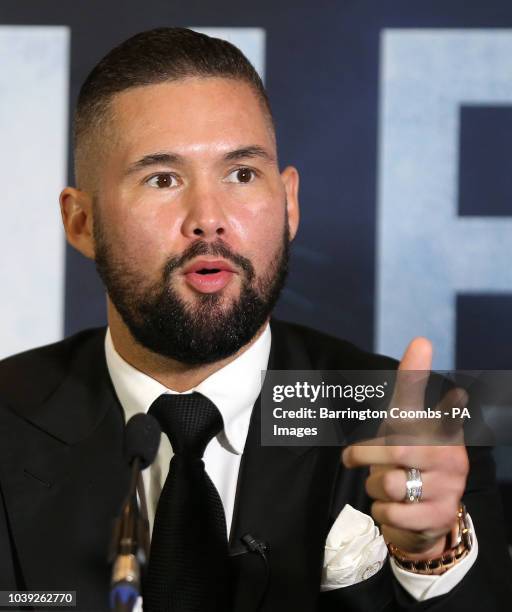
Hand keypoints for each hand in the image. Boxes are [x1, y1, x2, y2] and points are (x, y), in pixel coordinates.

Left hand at [342, 338, 468, 558]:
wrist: (425, 516)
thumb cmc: (410, 455)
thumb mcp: (404, 420)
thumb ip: (409, 384)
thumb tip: (422, 340)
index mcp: (442, 429)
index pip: (438, 405)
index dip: (431, 388)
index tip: (432, 359)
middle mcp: (451, 456)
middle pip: (394, 449)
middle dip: (366, 455)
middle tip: (359, 459)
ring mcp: (448, 489)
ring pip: (388, 483)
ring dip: (374, 486)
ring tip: (387, 486)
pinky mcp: (437, 518)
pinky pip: (390, 512)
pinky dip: (380, 511)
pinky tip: (393, 508)